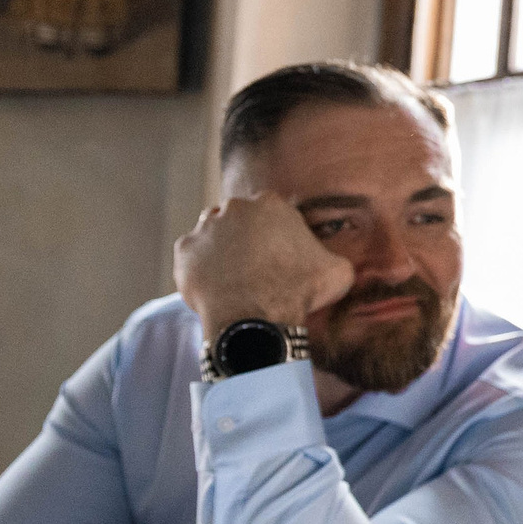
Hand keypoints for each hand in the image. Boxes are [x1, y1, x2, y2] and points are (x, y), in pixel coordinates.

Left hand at [174, 193, 352, 338]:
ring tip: (234, 278)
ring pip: (213, 234)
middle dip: (245, 237)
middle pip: (239, 218)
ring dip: (221, 249)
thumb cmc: (299, 292)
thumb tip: (333, 261)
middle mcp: (235, 207)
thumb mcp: (338, 271)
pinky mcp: (184, 250)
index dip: (276, 235)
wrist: (256, 320)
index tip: (279, 256)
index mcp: (272, 204)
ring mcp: (205, 227)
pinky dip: (201, 269)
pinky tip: (217, 287)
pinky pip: (193, 257)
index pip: (271, 213)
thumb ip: (330, 256)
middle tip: (256, 267)